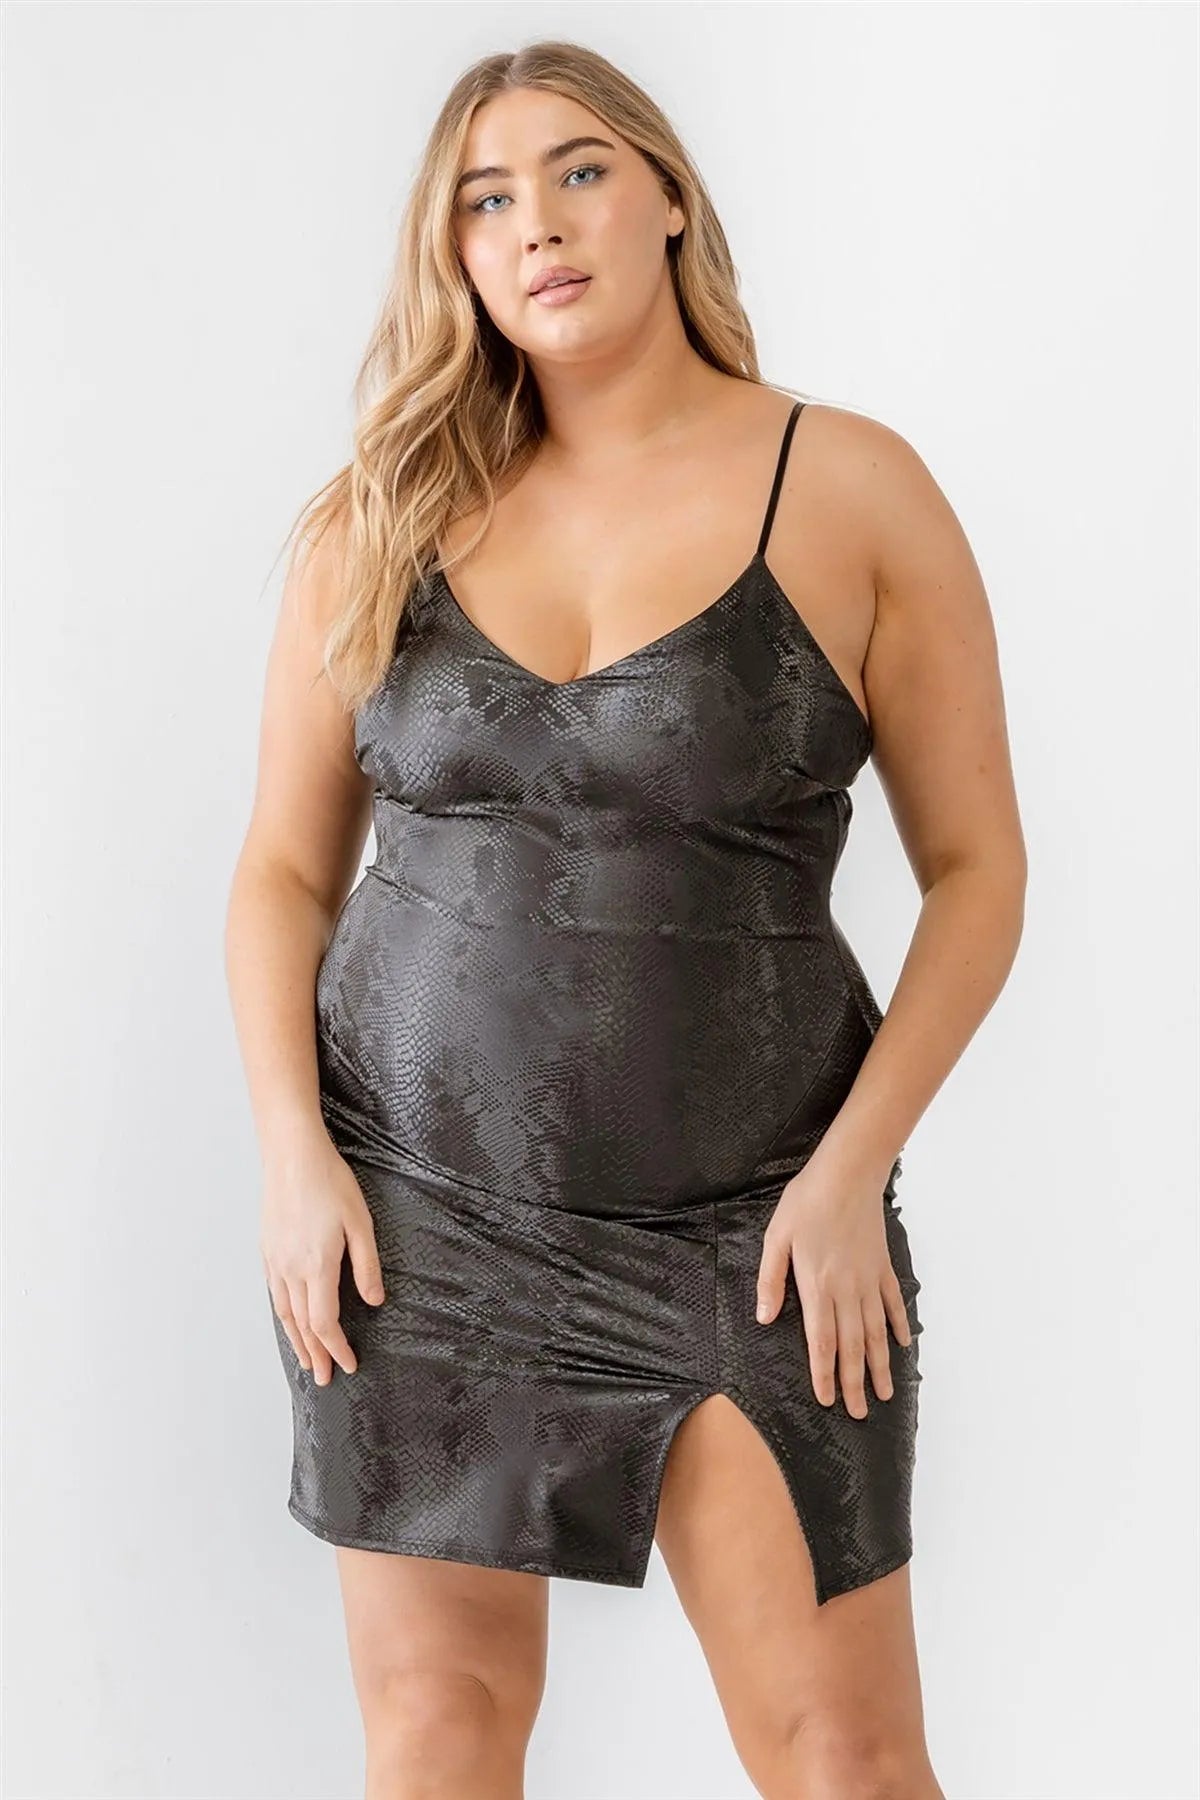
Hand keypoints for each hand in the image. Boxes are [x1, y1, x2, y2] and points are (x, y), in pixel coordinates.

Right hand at [260, 1121, 384, 1386]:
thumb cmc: (330, 1182)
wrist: (291, 1154)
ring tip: (307, 1361)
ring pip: (284, 1313)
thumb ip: (367, 1266)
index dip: (337, 1347)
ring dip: (297, 1341)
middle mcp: (290, 1269)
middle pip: (302, 1325)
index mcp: (316, 1266)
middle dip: (316, 1353)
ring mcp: (275, 1260)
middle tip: (326, 1378)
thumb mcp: (360, 1222)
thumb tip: (375, 1302)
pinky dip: (283, 1316)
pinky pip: (275, 1294)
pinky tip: (289, 1321)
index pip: (325, 1322)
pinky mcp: (267, 1249)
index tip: (349, 1365)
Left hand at [755, 1161, 911, 1417]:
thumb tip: (764, 1316)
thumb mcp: (776, 1237)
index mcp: (818, 1285)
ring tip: (886, 1392)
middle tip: (861, 1413)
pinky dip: (899, 1325)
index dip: (825, 1373)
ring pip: (876, 1331)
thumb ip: (771, 1279)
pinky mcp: (883, 1265)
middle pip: (852, 1345)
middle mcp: (847, 1289)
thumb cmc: (807, 1202)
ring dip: (880, 1364)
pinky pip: (892, 1303)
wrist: (848, 1173)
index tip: (827, 1400)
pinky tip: (903, 1344)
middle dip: (855, 1382)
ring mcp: (869, 1279)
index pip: (822, 1341)